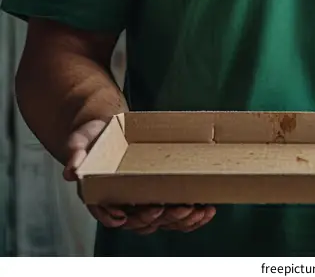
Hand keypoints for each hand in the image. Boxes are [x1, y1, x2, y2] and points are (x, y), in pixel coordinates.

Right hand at [63, 118, 215, 234]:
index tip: (125, 215)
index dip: (116, 217)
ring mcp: (142, 202)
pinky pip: (175, 213)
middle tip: (171, 208)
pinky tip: (206, 211)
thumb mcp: (79, 142)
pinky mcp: (159, 196)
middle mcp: (122, 204)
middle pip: (139, 221)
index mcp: (101, 196)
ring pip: (161, 221)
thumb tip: (70, 171)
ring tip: (198, 211)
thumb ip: (75, 155)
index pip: (108, 213)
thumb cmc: (92, 138)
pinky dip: (191, 216)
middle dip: (156, 218)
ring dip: (179, 221)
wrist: (105, 132)